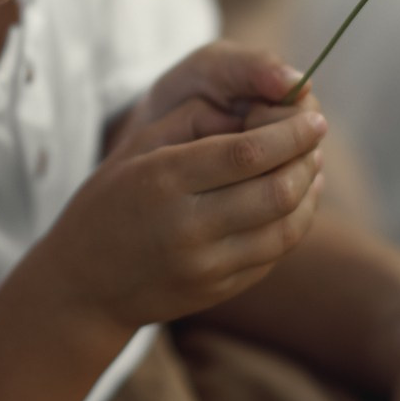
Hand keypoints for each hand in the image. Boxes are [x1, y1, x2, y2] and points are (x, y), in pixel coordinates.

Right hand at [33, 45, 328, 336]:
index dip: (290, 133)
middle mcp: (188, 227)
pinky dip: (295, 223)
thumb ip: (193, 120)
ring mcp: (206, 267)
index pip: (247, 153)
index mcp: (164, 180)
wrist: (85, 286)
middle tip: (314, 138)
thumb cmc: (109, 202)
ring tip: (311, 166)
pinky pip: (274, 255)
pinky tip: (297, 201)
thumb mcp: (136, 148)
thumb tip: (257, 109)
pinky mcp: (219, 291)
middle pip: (277, 191)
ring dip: (310, 193)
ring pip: (286, 228)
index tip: (313, 117)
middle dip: (307, 158)